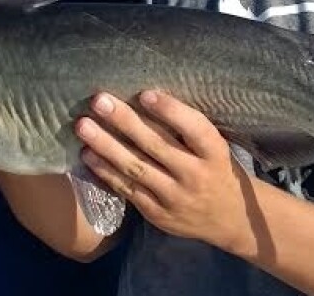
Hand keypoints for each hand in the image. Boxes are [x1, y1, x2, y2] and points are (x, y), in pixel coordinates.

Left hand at [75, 91, 255, 252]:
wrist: (230, 219)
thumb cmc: (216, 168)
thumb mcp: (214, 147)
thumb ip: (188, 128)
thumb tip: (145, 95)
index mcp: (214, 152)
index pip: (194, 128)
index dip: (170, 111)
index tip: (145, 93)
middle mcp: (195, 175)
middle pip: (156, 145)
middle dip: (124, 121)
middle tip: (99, 101)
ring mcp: (175, 197)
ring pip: (136, 167)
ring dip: (106, 145)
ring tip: (83, 126)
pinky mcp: (158, 214)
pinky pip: (127, 189)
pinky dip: (105, 171)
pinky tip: (88, 153)